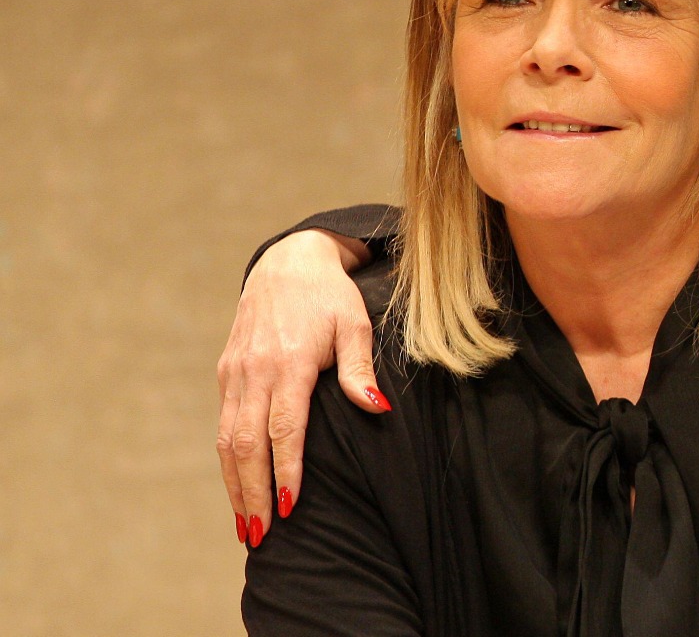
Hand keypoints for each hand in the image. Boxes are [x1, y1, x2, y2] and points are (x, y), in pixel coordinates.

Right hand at [215, 229, 377, 546]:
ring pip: (226, 440)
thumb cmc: (331, 296)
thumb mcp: (355, 324)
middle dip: (252, 493)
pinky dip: (227, 461)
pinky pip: (222, 425)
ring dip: (235, 485)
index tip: (289, 507)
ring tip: (246, 527)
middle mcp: (254, 371)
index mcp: (288, 362)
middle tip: (261, 535)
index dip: (285, 469)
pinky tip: (238, 487)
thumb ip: (360, 369)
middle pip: (245, 444)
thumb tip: (377, 408)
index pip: (284, 428)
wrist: (287, 261)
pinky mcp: (226, 373)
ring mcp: (234, 373)